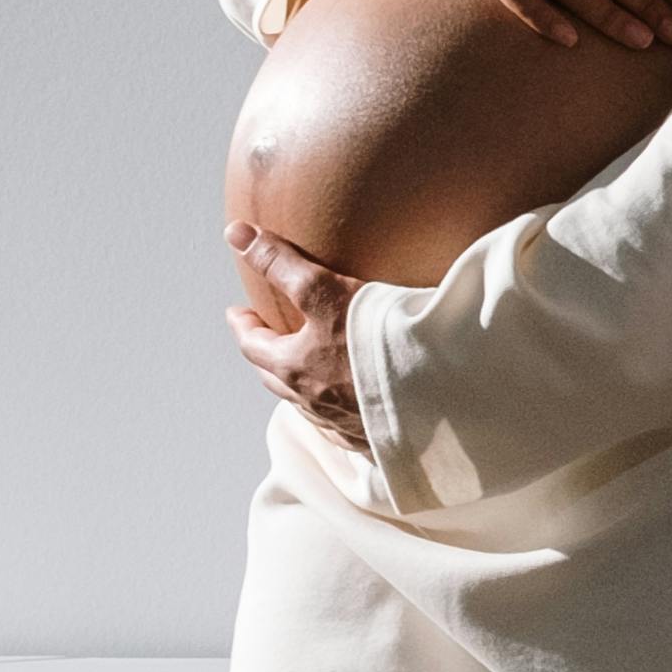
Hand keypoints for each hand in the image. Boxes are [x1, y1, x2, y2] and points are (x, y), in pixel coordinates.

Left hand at [223, 229, 366, 444]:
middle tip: (263, 339)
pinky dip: (334, 413)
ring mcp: (343, 423)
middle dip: (265, 356)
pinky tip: (344, 408)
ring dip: (297, 386)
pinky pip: (342, 427)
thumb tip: (237, 234)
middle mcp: (312, 401)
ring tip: (302, 369)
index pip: (252, 345)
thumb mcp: (323, 291)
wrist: (434, 388)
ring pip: (306, 405)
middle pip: (274, 378)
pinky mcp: (375, 436)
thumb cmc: (378, 339)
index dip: (242, 326)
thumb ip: (280, 264)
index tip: (238, 313)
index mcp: (293, 367)